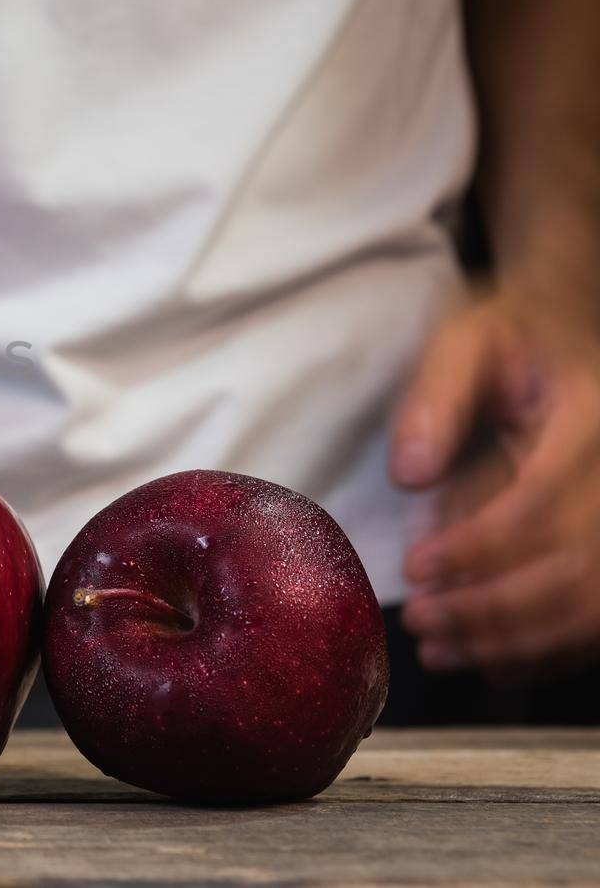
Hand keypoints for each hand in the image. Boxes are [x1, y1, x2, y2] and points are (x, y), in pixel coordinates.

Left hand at [389, 286, 599, 675]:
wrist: (566, 326)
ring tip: (443, 650)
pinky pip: (597, 609)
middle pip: (576, 566)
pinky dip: (549, 647)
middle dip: (493, 606)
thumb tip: (410, 474)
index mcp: (591, 419)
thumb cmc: (512, 334)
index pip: (542, 502)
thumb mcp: (465, 340)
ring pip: (592, 601)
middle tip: (423, 622)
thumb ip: (435, 400)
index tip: (416, 569)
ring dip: (517, 639)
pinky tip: (492, 663)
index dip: (479, 548)